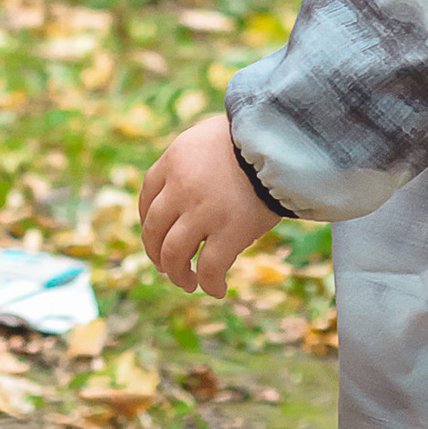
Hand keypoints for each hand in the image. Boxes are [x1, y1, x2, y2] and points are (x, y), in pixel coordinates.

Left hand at [138, 109, 282, 298]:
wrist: (281, 140)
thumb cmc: (249, 138)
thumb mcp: (206, 139)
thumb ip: (189, 165)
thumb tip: (183, 197)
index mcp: (173, 162)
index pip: (146, 200)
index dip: (148, 225)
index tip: (156, 238)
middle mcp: (181, 188)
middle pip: (154, 230)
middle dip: (157, 255)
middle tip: (166, 267)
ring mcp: (203, 211)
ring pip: (174, 254)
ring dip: (177, 274)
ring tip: (188, 283)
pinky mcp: (230, 230)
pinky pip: (210, 268)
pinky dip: (210, 284)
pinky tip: (217, 290)